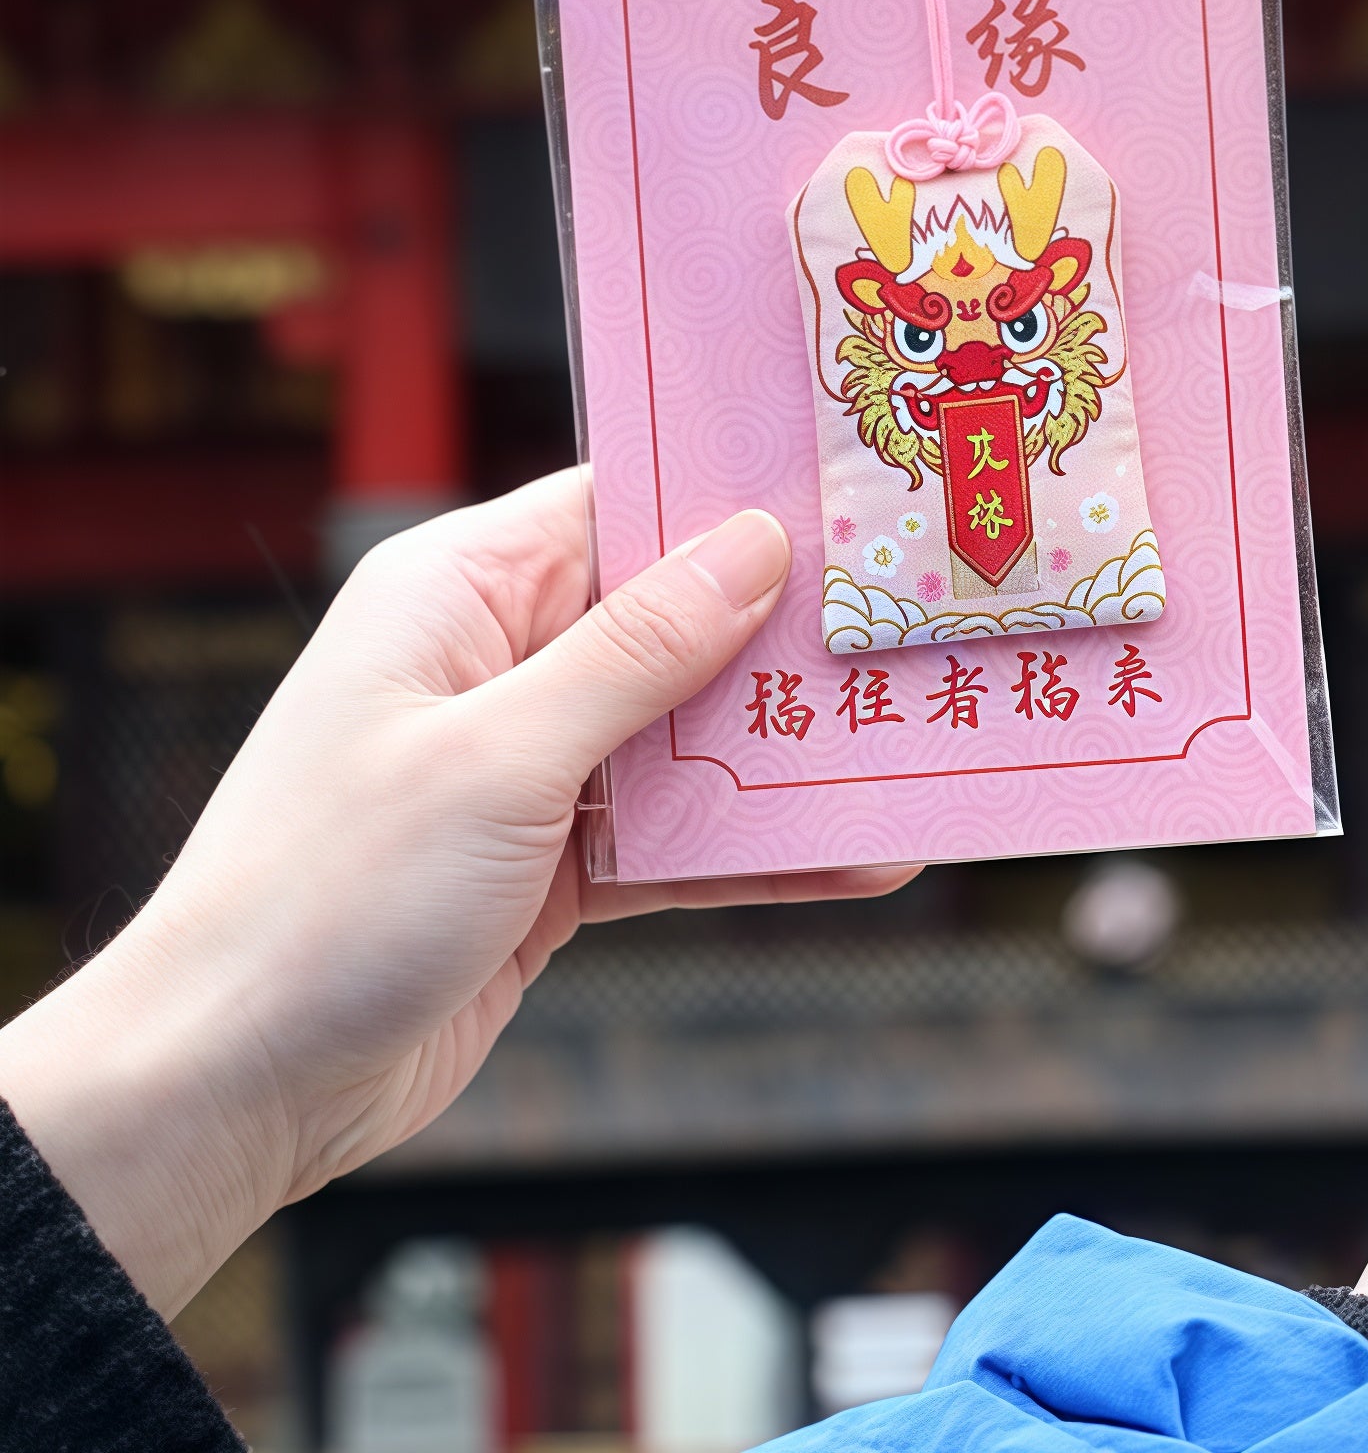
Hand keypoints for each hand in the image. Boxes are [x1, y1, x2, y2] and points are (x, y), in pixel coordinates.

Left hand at [0, 470, 916, 1311]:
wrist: (227, 1091)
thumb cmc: (325, 901)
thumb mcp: (498, 758)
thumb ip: (637, 652)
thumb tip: (754, 545)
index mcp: (458, 592)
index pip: (621, 504)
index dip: (736, 498)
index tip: (854, 498)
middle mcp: (495, 661)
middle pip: (675, 618)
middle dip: (789, 634)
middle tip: (919, 625)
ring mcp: (525, 765)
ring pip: (688, 732)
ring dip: (788, 751)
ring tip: (917, 742)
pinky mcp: (548, 863)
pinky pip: (676, 836)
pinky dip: (756, 850)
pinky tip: (857, 860)